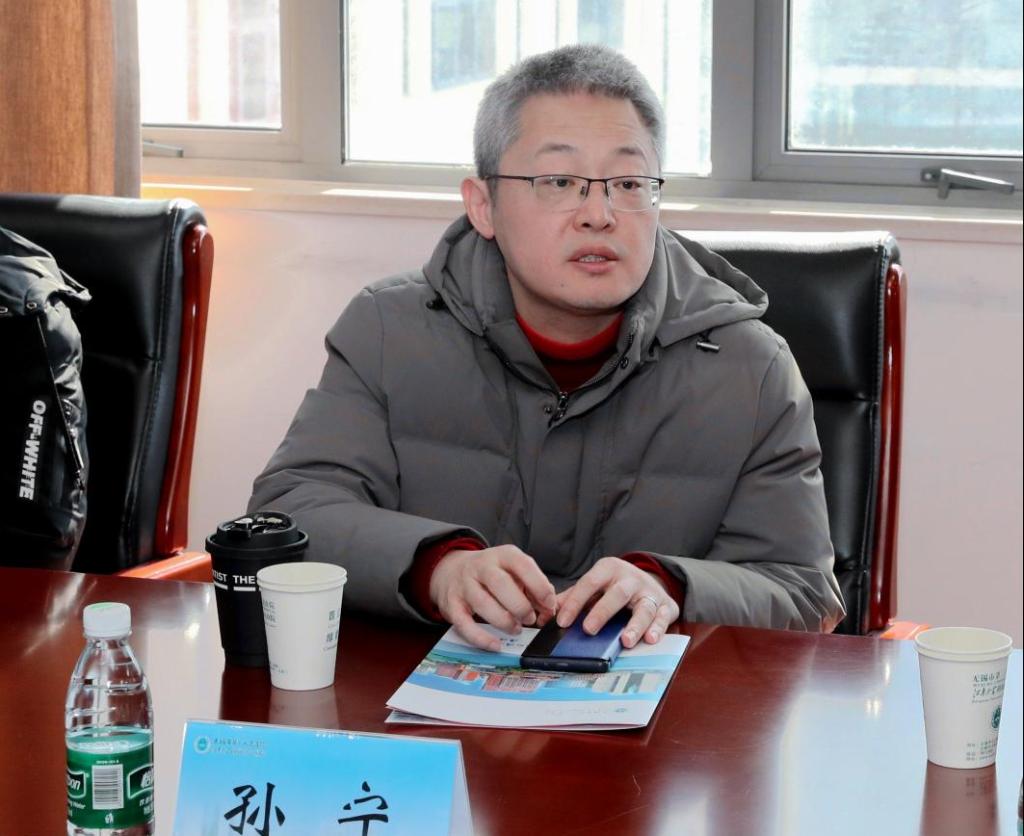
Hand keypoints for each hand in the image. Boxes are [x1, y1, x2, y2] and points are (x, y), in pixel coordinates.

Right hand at [430, 545, 556, 650]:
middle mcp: (481, 567)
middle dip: (520, 606)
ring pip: (482, 603)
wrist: (451, 570)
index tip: (549, 603)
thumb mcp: (513, 571)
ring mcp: (464, 585)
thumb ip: (533, 588)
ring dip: (504, 621)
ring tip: (516, 629)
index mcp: (502, 555)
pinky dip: (481, 638)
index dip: (539, 585)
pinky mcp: (452, 605)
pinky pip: (465, 624)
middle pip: (500, 583)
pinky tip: (495, 644)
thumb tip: (549, 609)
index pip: (522, 565)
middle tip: (530, 619)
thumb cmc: (491, 573)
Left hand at [556, 557, 679, 647]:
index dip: (575, 602)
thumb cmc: (614, 587)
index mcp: (608, 569)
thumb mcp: (594, 587)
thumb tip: (543, 616)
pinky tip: (651, 639)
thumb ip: (571, 598)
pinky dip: (658, 629)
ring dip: (635, 625)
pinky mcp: (667, 605)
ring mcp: (650, 592)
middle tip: (589, 630)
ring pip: (644, 607)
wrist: (649, 581)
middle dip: (602, 612)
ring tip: (626, 641)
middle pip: (617, 593)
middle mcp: (630, 578)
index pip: (589, 583)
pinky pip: (663, 617)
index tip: (562, 621)